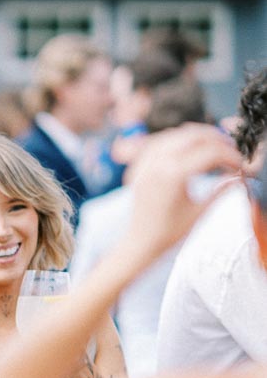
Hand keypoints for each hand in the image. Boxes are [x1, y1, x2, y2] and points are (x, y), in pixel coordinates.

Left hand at [126, 124, 243, 263]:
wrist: (141, 243)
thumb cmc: (169, 232)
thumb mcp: (199, 212)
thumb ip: (220, 191)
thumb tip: (236, 177)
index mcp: (174, 175)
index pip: (210, 152)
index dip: (229, 156)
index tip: (238, 164)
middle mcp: (158, 164)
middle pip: (194, 136)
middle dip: (216, 139)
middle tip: (228, 150)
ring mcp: (146, 163)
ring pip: (176, 134)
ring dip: (196, 136)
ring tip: (212, 146)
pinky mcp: (139, 166)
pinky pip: (158, 142)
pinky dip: (175, 139)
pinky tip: (187, 146)